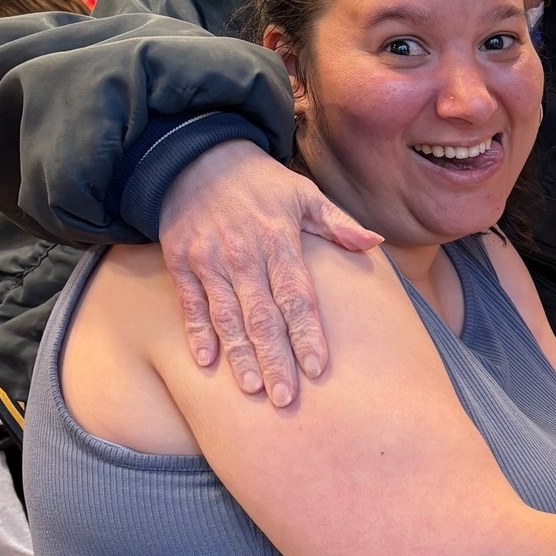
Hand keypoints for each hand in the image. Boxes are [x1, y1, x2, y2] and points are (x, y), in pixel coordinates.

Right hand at [158, 140, 381, 405]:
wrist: (196, 157)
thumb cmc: (261, 182)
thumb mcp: (304, 193)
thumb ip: (337, 223)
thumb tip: (374, 241)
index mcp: (279, 239)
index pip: (297, 295)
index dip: (307, 333)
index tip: (319, 367)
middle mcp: (243, 254)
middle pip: (262, 315)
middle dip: (274, 359)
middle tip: (286, 399)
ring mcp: (209, 260)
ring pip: (226, 316)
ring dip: (239, 355)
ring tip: (251, 390)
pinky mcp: (181, 262)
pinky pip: (191, 304)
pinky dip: (197, 333)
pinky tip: (206, 363)